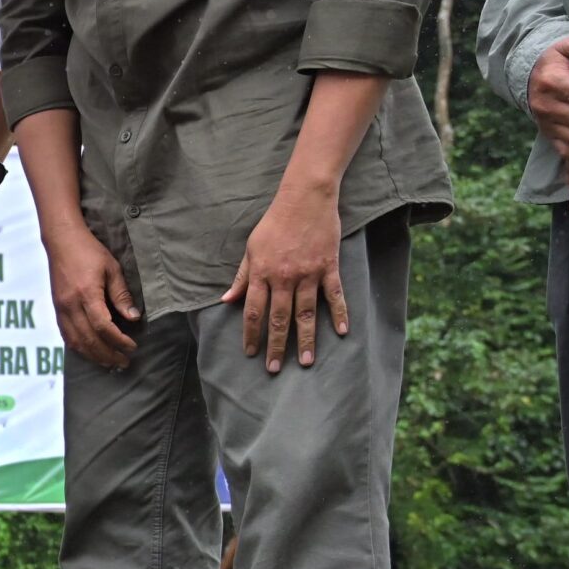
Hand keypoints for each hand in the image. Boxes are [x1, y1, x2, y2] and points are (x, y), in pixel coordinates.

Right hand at [43, 224, 138, 369]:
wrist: (62, 241)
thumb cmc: (89, 251)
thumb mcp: (112, 269)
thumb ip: (122, 295)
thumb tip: (133, 317)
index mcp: (86, 293)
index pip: (103, 326)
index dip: (118, 340)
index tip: (132, 346)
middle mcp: (70, 305)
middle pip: (89, 339)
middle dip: (108, 354)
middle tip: (124, 362)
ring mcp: (61, 309)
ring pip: (76, 342)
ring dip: (93, 356)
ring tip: (109, 362)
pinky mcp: (57, 310)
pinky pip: (67, 336)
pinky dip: (79, 348)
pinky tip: (90, 352)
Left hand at [224, 187, 346, 373]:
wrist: (305, 198)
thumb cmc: (274, 223)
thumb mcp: (251, 248)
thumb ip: (242, 277)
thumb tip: (226, 300)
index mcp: (262, 274)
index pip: (254, 311)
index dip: (251, 334)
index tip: (250, 353)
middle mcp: (284, 277)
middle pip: (279, 318)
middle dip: (276, 345)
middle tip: (274, 369)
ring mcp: (308, 273)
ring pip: (306, 313)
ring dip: (306, 339)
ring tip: (306, 362)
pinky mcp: (329, 266)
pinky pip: (334, 295)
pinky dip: (339, 314)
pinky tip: (341, 333)